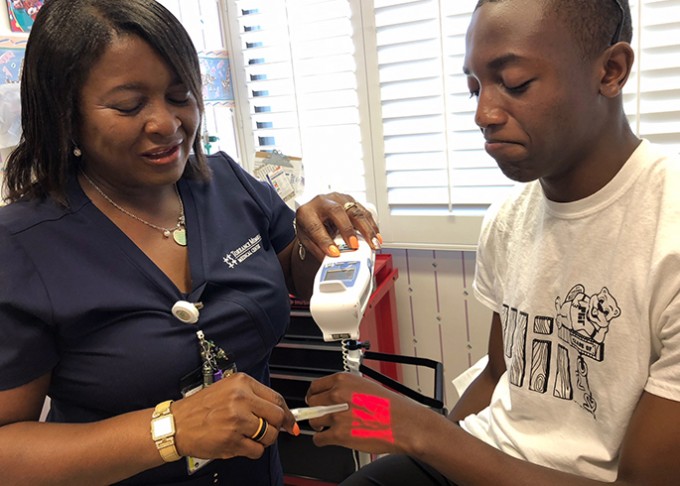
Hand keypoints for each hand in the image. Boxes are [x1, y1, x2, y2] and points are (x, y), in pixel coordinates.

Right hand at [171, 373, 297, 459]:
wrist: (176, 425)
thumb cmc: (200, 409)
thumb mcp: (227, 390)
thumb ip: (253, 397)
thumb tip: (280, 412)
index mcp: (241, 383)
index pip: (276, 398)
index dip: (286, 413)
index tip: (290, 422)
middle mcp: (240, 399)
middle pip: (277, 416)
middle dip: (275, 427)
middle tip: (266, 430)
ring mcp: (236, 420)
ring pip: (269, 435)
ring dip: (262, 440)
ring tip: (247, 436)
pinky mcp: (232, 440)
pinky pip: (256, 450)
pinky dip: (251, 451)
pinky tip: (238, 444)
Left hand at [295, 193, 381, 260]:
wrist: (313, 211)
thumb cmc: (310, 225)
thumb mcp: (307, 239)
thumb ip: (319, 250)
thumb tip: (332, 262)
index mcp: (307, 213)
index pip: (315, 226)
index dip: (325, 241)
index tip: (334, 253)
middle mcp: (322, 202)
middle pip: (337, 213)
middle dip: (348, 231)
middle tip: (355, 246)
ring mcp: (337, 198)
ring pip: (354, 211)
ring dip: (366, 229)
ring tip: (373, 243)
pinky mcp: (350, 200)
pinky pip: (363, 212)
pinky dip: (371, 225)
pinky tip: (376, 236)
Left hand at [305, 372, 432, 455]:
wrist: (404, 424)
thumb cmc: (391, 407)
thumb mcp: (366, 386)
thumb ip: (346, 389)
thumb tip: (333, 395)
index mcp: (343, 380)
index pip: (315, 386)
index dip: (314, 395)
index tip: (315, 400)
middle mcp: (337, 395)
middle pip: (312, 403)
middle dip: (317, 410)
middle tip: (324, 415)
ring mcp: (337, 415)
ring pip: (314, 421)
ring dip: (320, 426)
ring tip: (330, 427)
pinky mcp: (339, 434)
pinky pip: (319, 438)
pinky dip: (322, 440)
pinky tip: (329, 438)